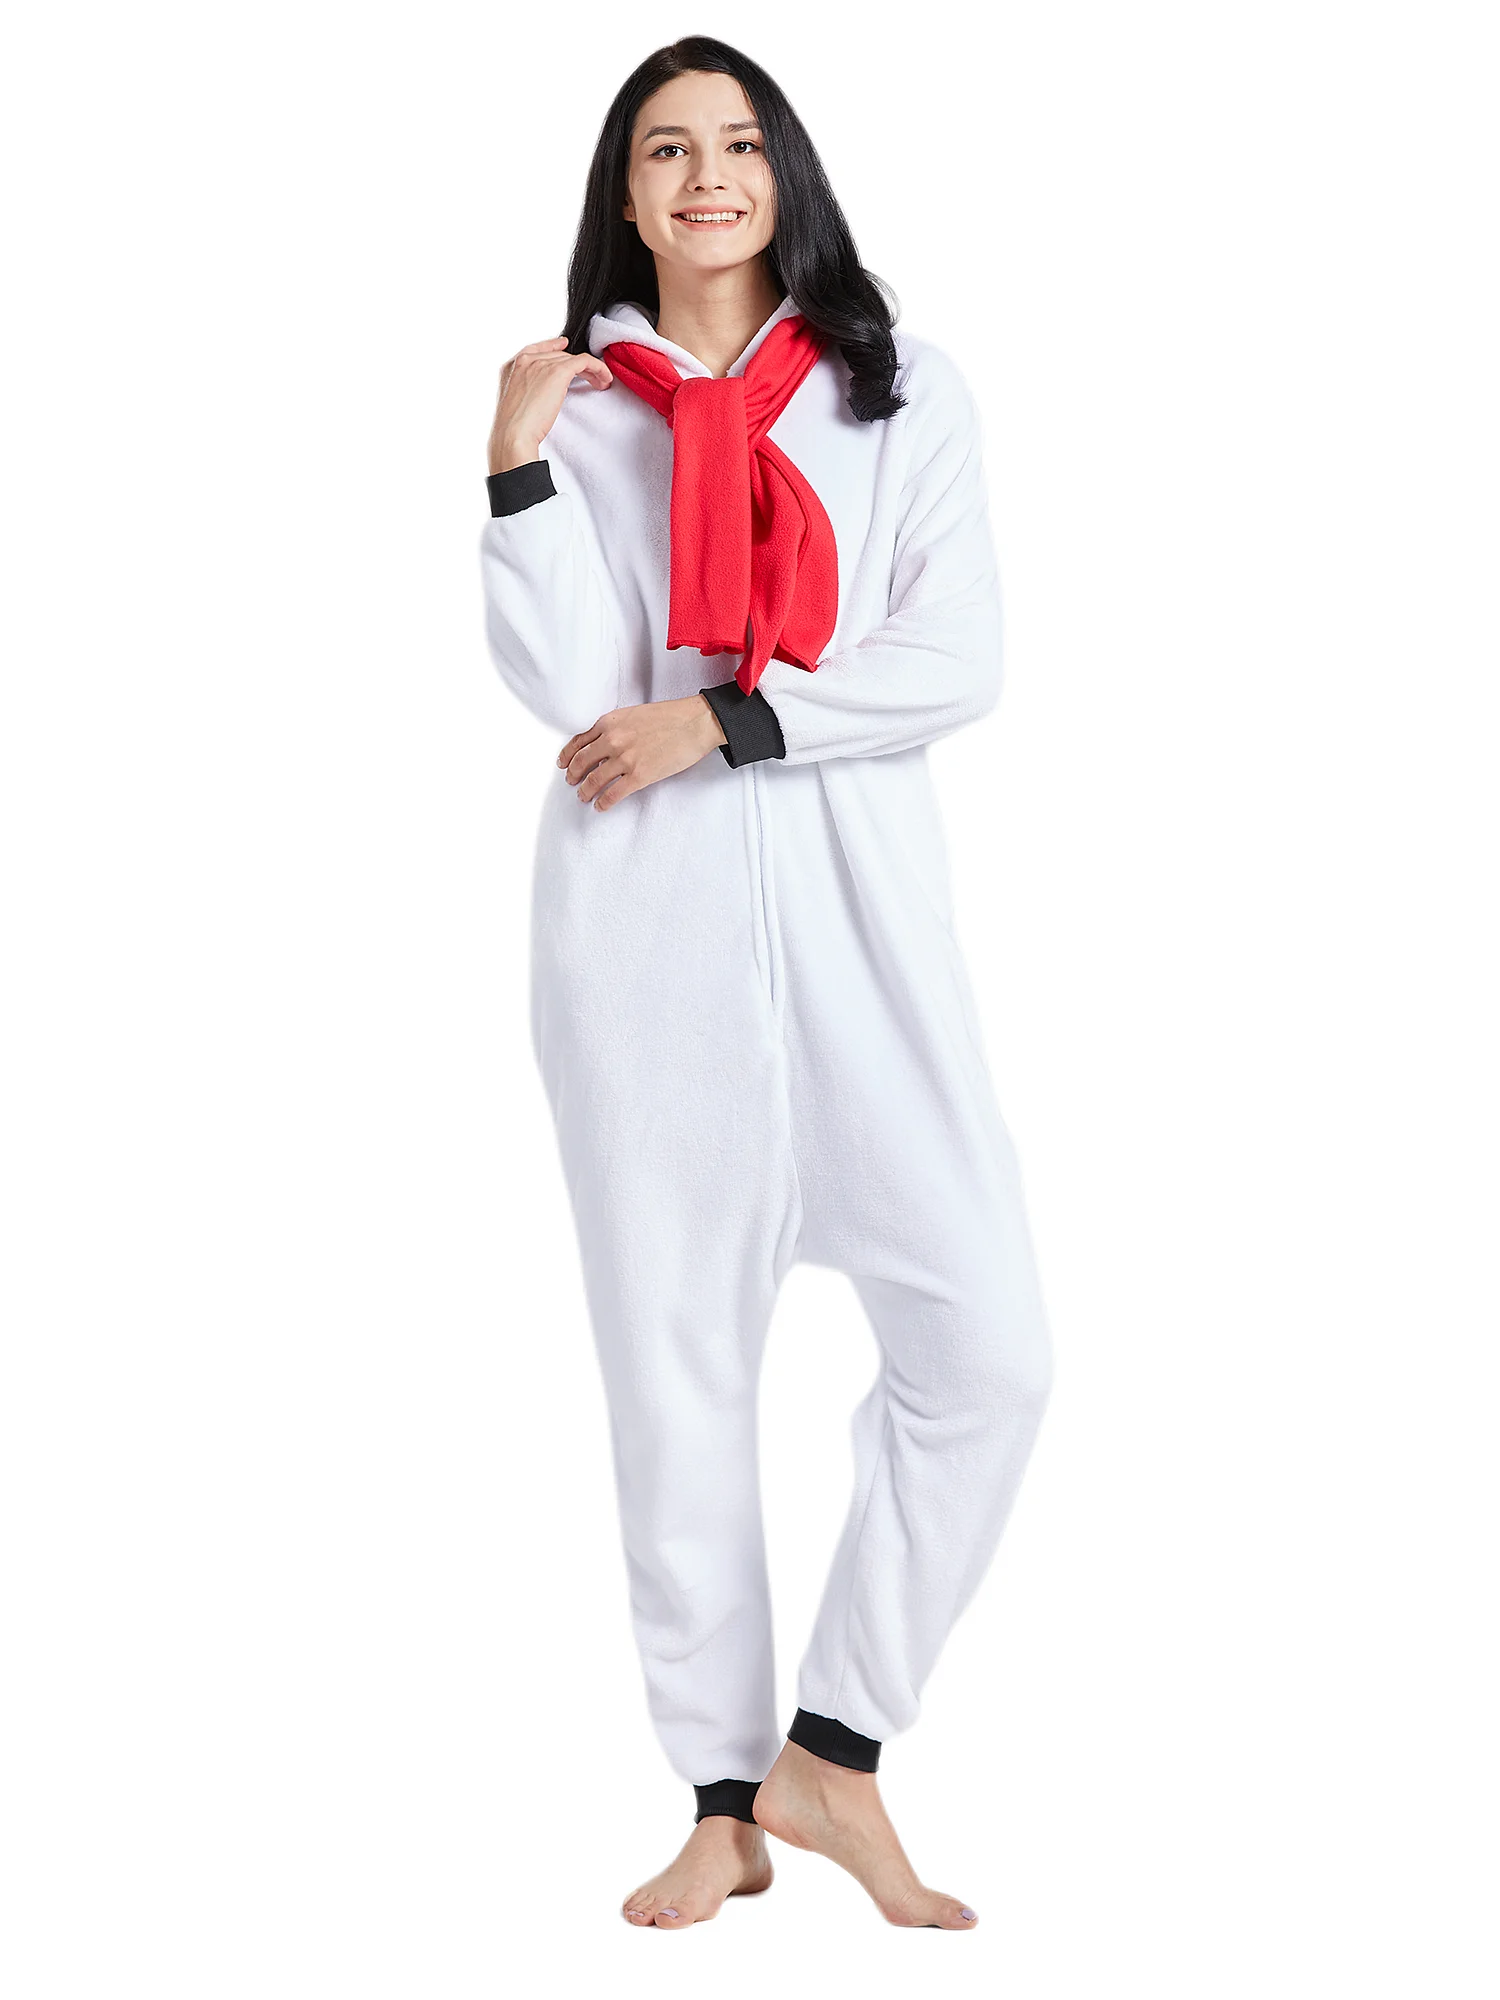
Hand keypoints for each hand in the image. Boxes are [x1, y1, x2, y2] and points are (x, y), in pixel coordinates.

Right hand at [489, 336, 612, 472]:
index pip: (536, 349)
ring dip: (591, 370)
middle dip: (576, 366)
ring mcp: (541, 363)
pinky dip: (598, 368)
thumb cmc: (514, 429)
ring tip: (602, 382)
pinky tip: (605, 379)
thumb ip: (527, 391)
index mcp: (512, 366)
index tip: (566, 347)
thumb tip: (543, 393)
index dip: (553, 346)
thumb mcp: (516, 404)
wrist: (514, 434)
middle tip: (592, 378)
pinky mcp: (558, 371)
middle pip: (558, 356)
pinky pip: (584, 361)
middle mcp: (526, 360)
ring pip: (572, 358)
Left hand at [557, 696, 727, 809]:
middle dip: (573, 774)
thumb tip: (604, 745)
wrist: (695, 722)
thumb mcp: (634, 714)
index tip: (563, 763)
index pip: (579, 741)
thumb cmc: (671, 716)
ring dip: (585, 791)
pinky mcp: (639, 776)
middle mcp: (613, 739)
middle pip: (581, 762)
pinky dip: (603, 803)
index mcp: (610, 722)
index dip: (567, 755)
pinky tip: (601, 806)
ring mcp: (625, 759)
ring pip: (594, 780)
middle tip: (571, 781)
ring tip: (583, 797)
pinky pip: (613, 794)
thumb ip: (616, 727)